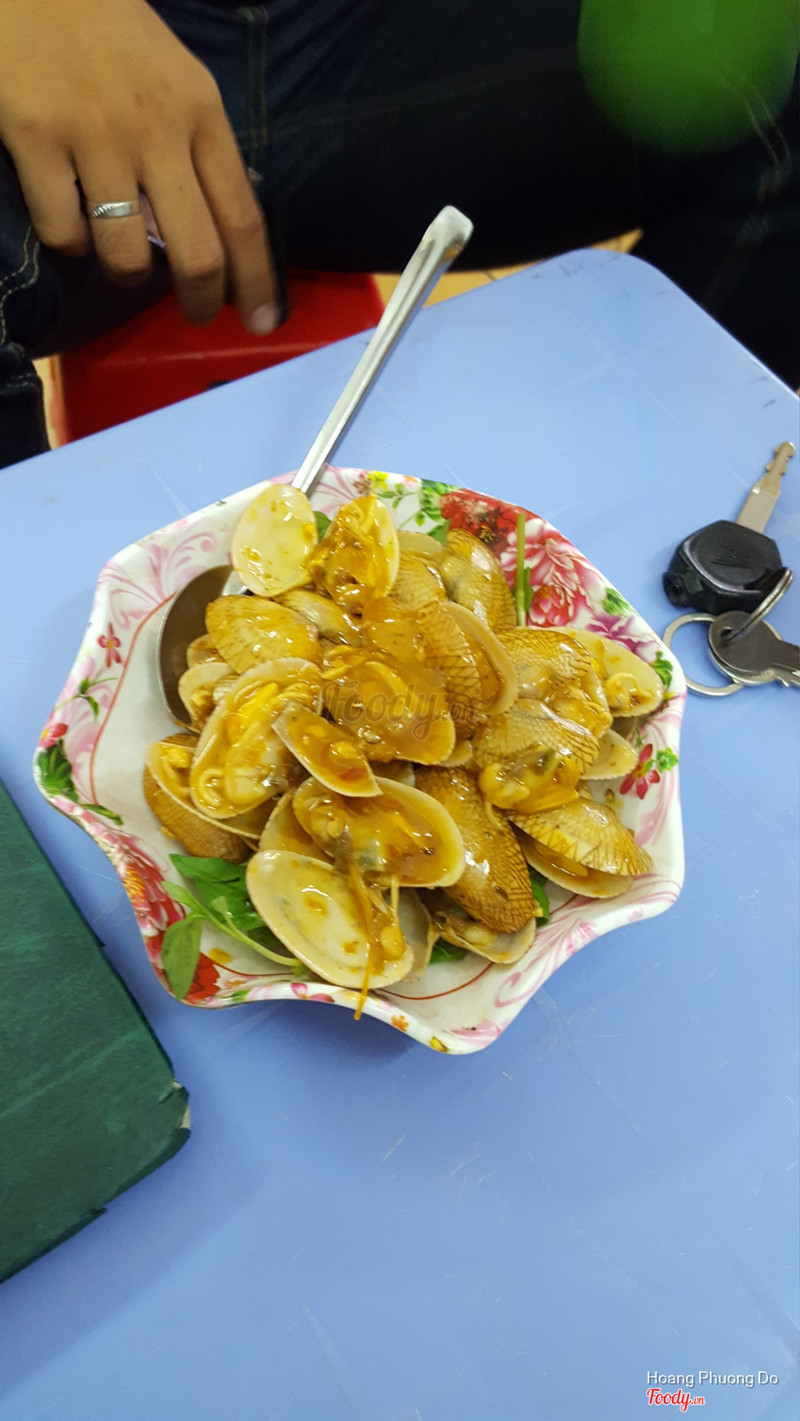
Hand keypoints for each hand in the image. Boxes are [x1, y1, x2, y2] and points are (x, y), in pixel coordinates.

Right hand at [0, 0, 276, 331]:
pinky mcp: (35, 139)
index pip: (244, 217)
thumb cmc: (108, 31)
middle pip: (198, 253)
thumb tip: (218, 230)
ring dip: (126, 276)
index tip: (262, 322)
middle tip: (195, 315)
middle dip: (200, 301)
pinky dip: (69, 244)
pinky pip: (64, 231)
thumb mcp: (177, 79)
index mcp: (201, 112)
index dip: (257, 281)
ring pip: (127, 257)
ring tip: (120, 262)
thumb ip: (199, 147)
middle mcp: (156, 130)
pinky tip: (70, 222)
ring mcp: (95, 137)